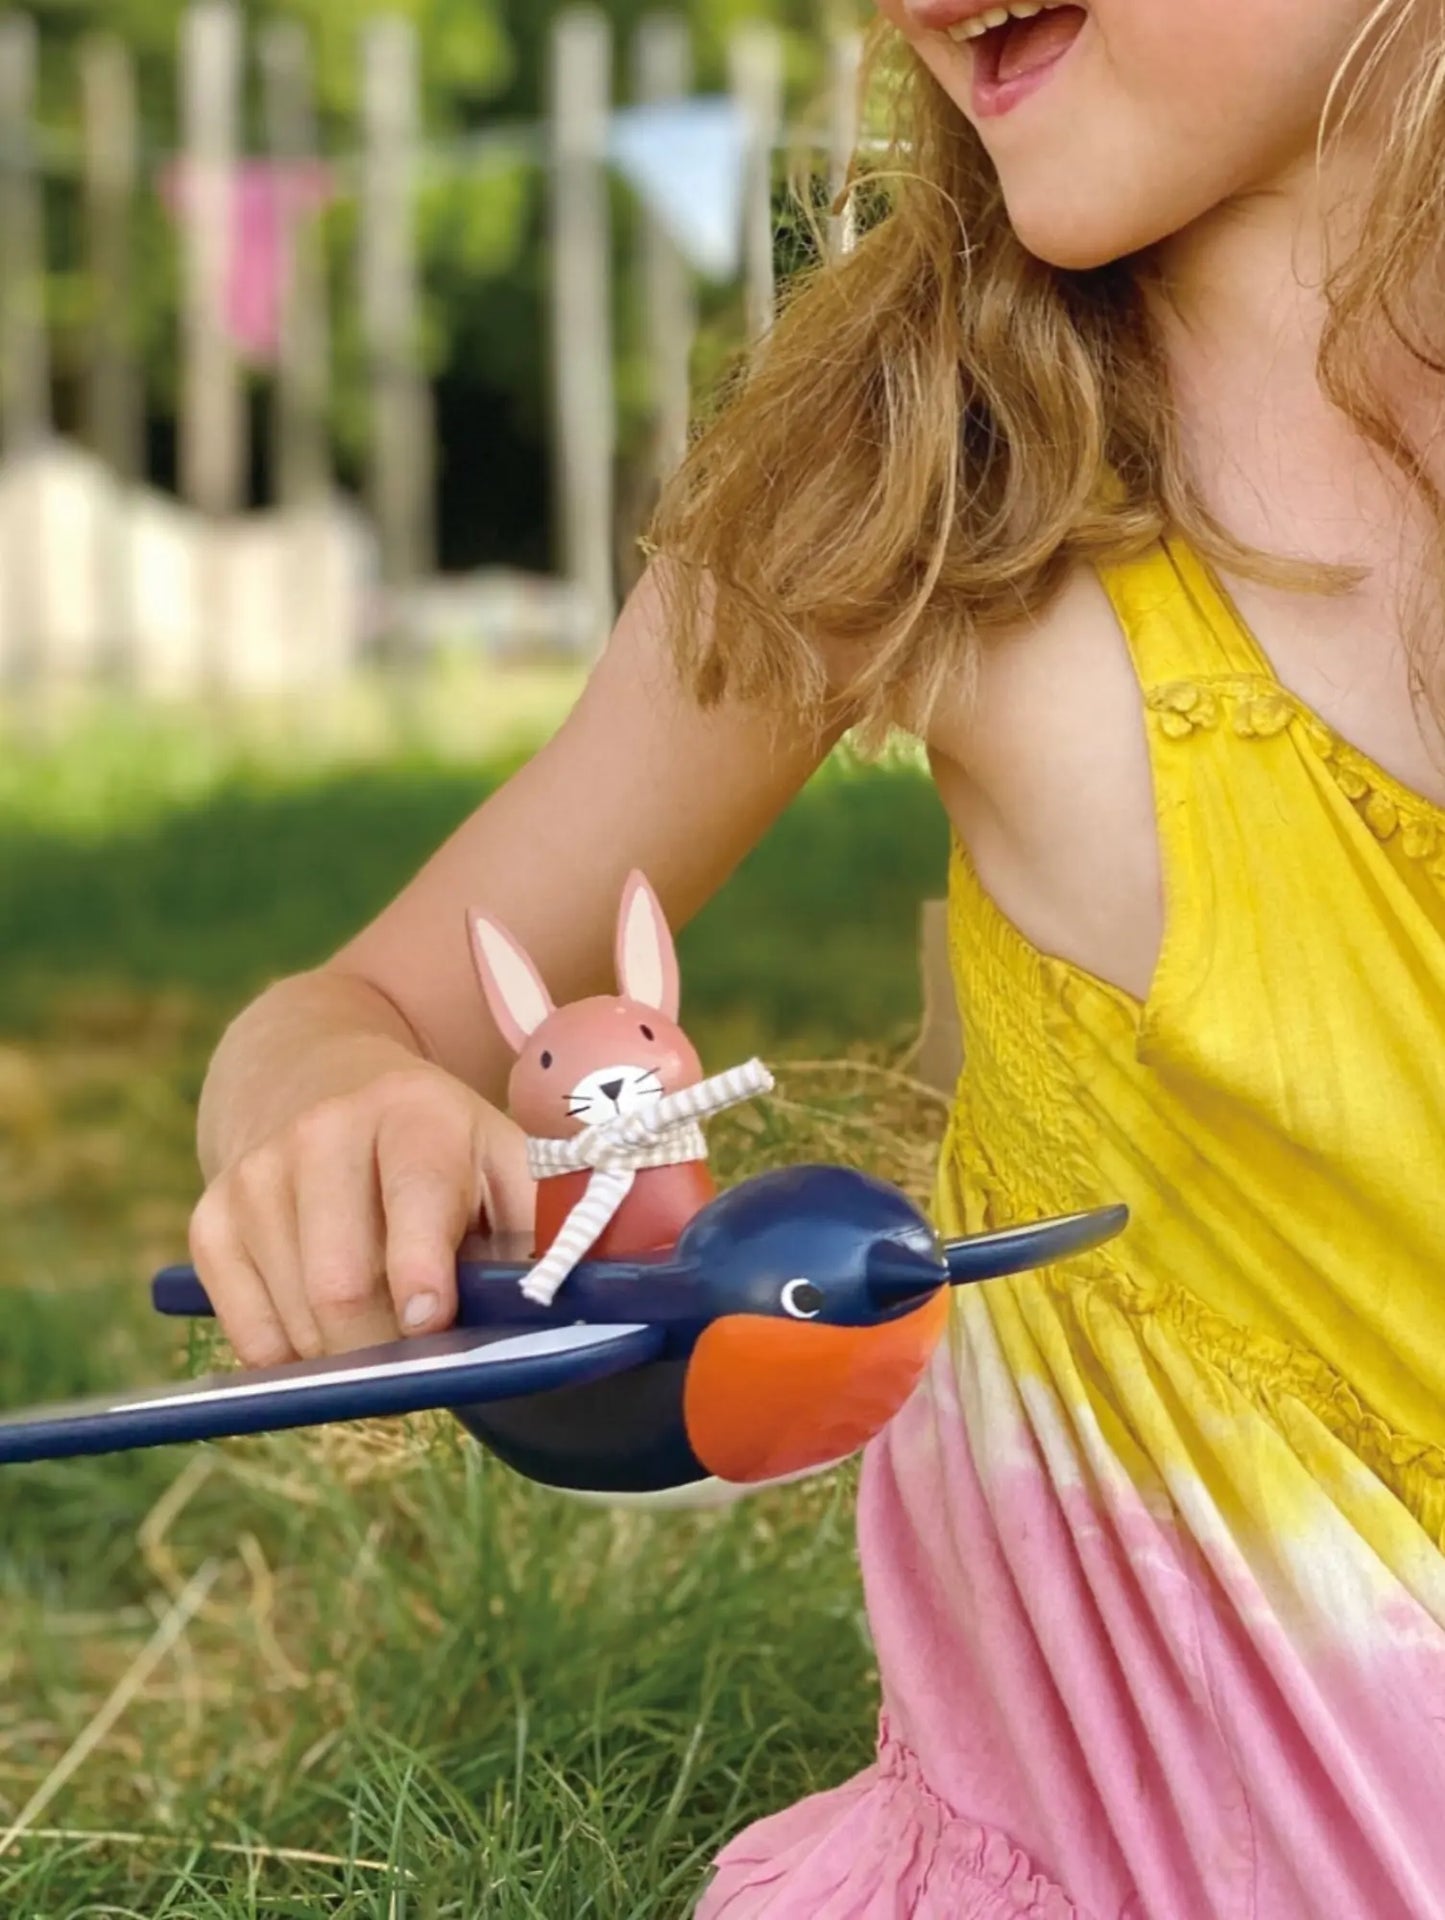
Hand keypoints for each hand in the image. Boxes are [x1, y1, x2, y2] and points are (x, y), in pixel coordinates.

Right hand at [187, 1065, 534, 1365]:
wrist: (318, 1080)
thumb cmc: (441, 1151)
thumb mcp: (504, 1161)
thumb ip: (547, 1229)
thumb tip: (584, 1305)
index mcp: (413, 1112)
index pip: (412, 1201)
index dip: (420, 1276)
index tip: (432, 1324)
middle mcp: (322, 1133)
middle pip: (342, 1287)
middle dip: (389, 1348)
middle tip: (422, 1360)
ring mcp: (256, 1175)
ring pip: (297, 1323)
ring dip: (348, 1356)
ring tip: (383, 1328)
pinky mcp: (211, 1216)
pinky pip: (248, 1335)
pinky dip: (294, 1357)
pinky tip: (326, 1321)